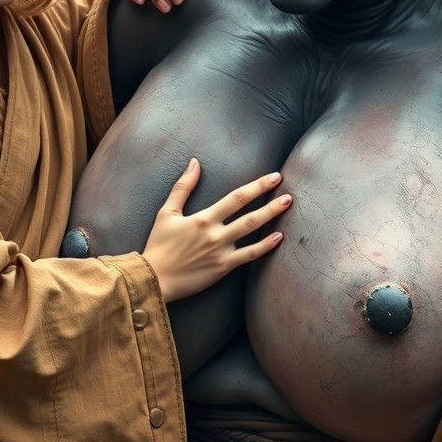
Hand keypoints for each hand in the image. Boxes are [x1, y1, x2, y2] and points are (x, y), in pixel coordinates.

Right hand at [142, 159, 289, 303]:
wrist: (155, 278)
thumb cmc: (159, 245)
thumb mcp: (167, 212)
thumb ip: (182, 187)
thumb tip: (194, 163)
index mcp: (204, 218)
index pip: (236, 197)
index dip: (257, 186)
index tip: (273, 176)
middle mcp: (216, 233)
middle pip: (250, 213)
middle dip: (270, 200)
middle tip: (287, 190)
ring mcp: (222, 251)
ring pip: (252, 232)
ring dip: (271, 217)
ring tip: (286, 206)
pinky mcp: (223, 268)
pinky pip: (249, 256)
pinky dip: (265, 246)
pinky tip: (278, 238)